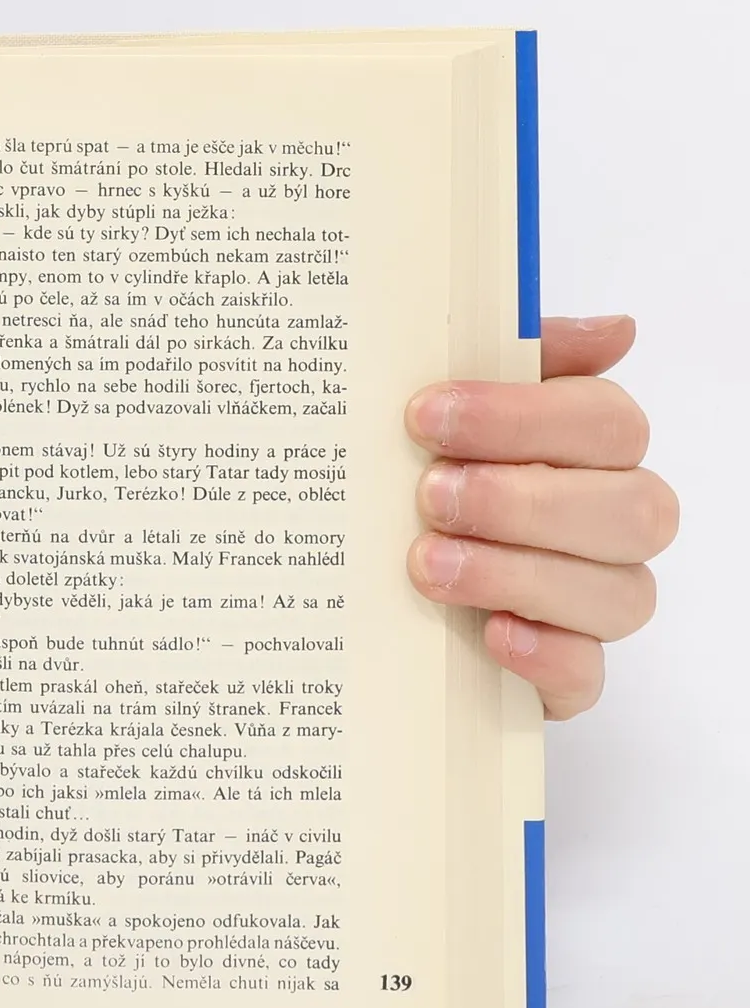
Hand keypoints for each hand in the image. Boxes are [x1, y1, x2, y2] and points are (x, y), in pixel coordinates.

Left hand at [404, 315, 676, 719]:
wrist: (377, 596)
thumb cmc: (427, 487)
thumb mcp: (449, 417)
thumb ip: (519, 361)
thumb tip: (615, 329)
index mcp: (592, 453)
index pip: (606, 422)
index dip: (520, 416)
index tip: (425, 415)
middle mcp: (611, 527)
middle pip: (630, 509)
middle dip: (523, 499)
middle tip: (429, 495)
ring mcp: (594, 607)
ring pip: (617, 594)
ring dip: (518, 572)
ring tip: (427, 563)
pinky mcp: (564, 678)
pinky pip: (586, 675)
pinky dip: (543, 654)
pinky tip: (489, 633)